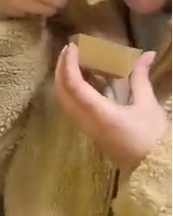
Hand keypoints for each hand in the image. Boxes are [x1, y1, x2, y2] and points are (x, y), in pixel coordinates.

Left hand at [55, 44, 167, 176]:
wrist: (153, 168)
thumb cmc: (152, 137)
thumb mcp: (147, 104)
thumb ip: (140, 77)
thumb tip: (145, 54)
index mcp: (99, 114)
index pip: (74, 85)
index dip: (69, 64)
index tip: (72, 46)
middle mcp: (86, 121)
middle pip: (62, 92)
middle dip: (62, 68)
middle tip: (70, 50)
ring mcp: (86, 128)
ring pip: (65, 100)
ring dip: (65, 79)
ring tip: (76, 61)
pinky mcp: (90, 131)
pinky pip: (73, 106)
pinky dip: (73, 89)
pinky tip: (86, 79)